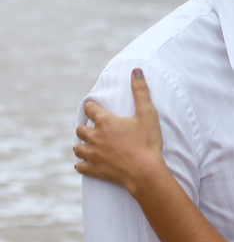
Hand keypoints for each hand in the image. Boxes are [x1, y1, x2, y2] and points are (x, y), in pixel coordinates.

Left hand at [75, 69, 167, 195]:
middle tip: (94, 128)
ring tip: (89, 144)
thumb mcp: (148, 113)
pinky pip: (80, 166)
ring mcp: (93, 154)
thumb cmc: (147, 142)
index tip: (94, 107)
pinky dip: (82, 164)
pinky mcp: (94, 169)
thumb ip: (141, 91)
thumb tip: (136, 70)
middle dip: (86, 127)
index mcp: (105, 122)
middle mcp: (94, 137)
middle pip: (81, 128)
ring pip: (78, 147)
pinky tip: (85, 163)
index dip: (92, 107)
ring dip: (82, 145)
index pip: (90, 109)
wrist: (145, 171)